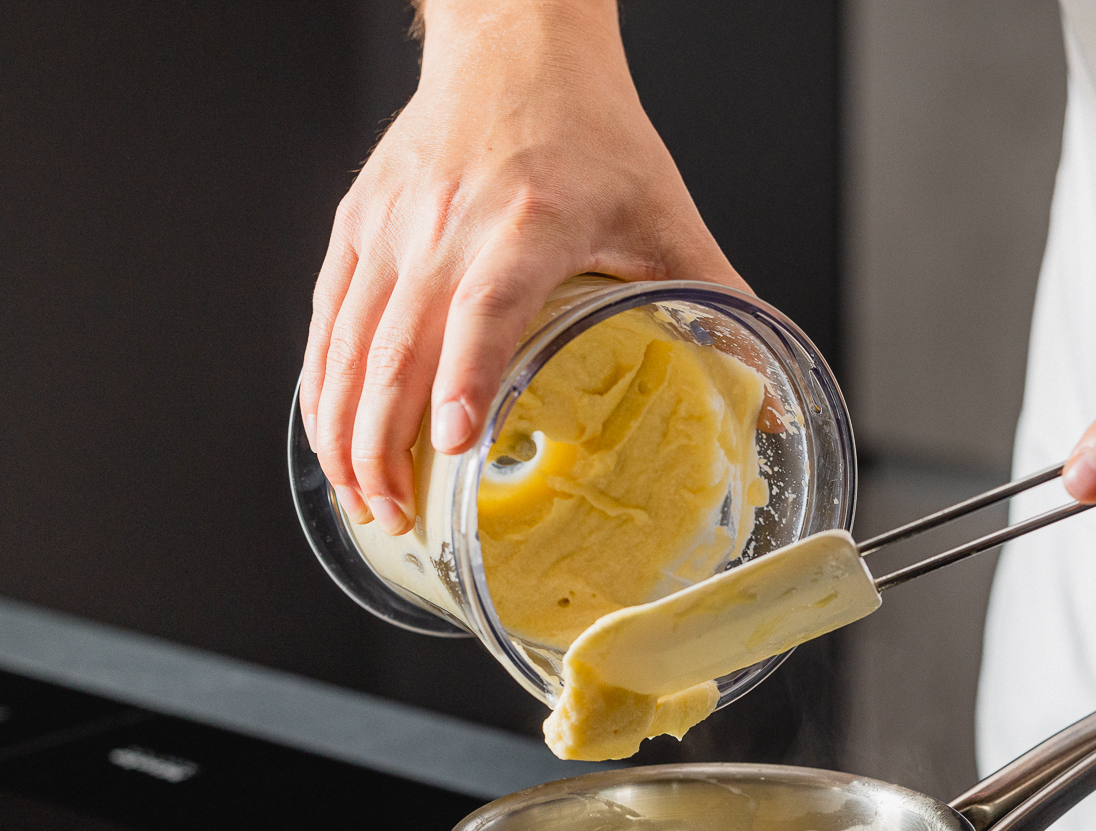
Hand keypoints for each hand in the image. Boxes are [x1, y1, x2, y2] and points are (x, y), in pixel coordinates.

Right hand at [299, 0, 745, 533]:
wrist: (516, 45)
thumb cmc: (592, 133)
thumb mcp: (665, 215)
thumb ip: (719, 303)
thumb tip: (771, 395)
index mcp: (533, 219)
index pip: (487, 308)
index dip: (466, 377)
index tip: (453, 444)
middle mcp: (450, 222)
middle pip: (399, 347)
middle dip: (386, 447)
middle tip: (400, 519)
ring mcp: (394, 224)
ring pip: (350, 343)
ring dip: (344, 432)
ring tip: (363, 500)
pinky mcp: (358, 224)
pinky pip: (329, 318)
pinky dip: (323, 385)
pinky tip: (331, 436)